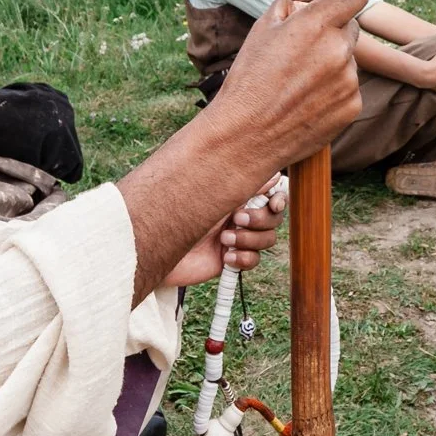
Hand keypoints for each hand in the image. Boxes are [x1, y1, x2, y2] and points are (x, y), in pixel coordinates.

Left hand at [164, 176, 289, 286]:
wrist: (156, 244)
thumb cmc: (177, 209)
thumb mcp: (212, 192)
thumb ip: (243, 183)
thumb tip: (274, 175)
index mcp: (238, 192)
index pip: (271, 193)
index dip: (279, 199)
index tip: (273, 203)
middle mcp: (240, 212)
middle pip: (274, 217)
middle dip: (260, 220)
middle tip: (237, 219)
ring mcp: (237, 236)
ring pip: (267, 239)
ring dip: (249, 239)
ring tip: (224, 240)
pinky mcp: (231, 259)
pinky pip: (254, 260)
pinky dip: (243, 258)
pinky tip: (226, 257)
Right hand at [210, 0, 365, 168]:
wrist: (246, 136)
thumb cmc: (248, 80)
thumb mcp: (261, 30)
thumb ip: (288, 3)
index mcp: (315, 25)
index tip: (337, 2)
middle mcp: (337, 50)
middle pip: (351, 27)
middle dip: (334, 32)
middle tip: (307, 48)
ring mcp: (348, 80)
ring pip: (349, 60)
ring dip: (333, 63)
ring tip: (300, 81)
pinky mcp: (352, 106)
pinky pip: (349, 87)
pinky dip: (334, 90)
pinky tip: (308, 100)